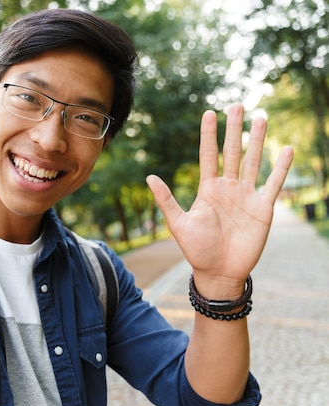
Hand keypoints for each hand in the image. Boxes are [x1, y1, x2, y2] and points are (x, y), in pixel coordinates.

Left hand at [146, 104, 293, 297]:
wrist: (219, 272)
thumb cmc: (196, 250)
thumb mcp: (178, 224)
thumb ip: (166, 200)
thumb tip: (149, 177)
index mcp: (207, 189)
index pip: (208, 155)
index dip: (209, 134)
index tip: (209, 113)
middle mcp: (228, 187)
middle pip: (232, 152)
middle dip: (235, 129)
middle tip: (237, 104)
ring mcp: (246, 196)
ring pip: (254, 161)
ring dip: (258, 140)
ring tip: (261, 117)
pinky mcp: (263, 208)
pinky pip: (274, 183)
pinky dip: (281, 167)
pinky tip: (286, 148)